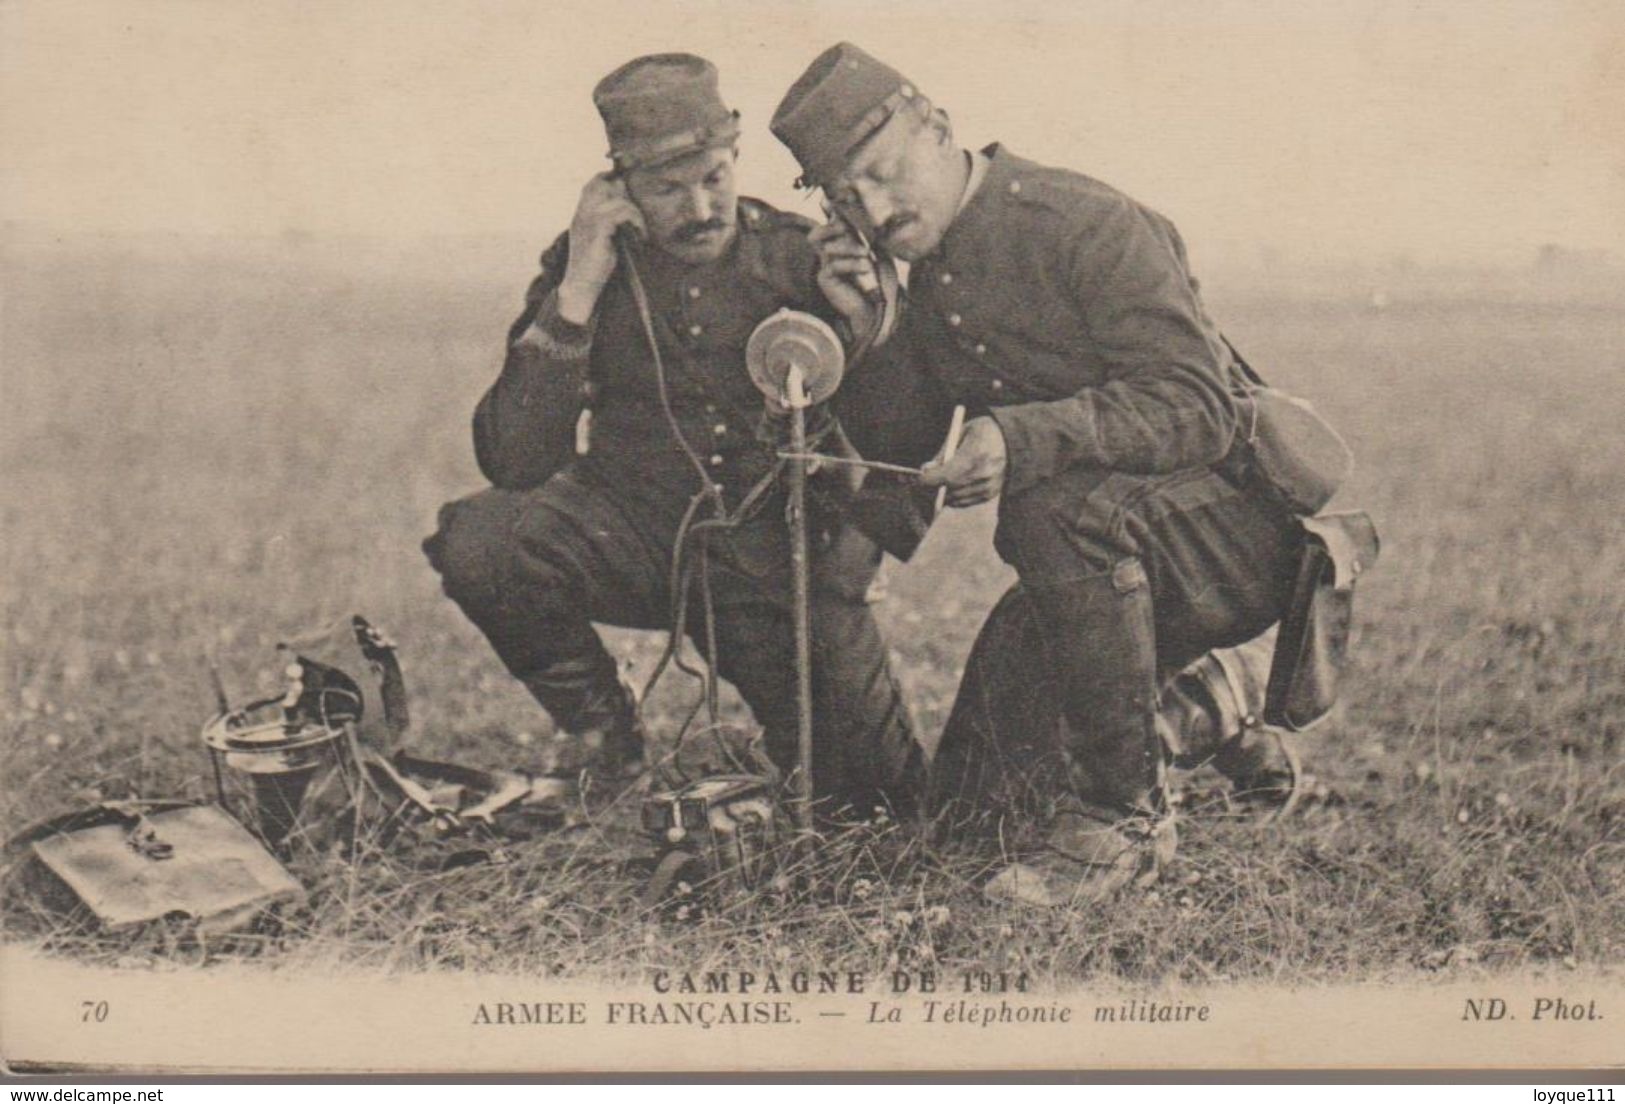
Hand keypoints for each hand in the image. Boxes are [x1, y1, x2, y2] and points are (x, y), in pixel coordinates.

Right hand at [558, 173, 645, 322]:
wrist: (582, 286)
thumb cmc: (595, 265)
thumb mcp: (601, 237)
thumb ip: (609, 221)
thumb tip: (629, 204)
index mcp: (582, 213)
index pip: (594, 183)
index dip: (611, 180)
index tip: (628, 193)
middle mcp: (582, 213)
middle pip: (604, 184)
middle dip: (624, 194)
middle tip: (635, 216)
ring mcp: (588, 220)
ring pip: (618, 200)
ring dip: (635, 214)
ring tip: (640, 231)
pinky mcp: (597, 231)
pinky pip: (621, 213)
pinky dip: (635, 222)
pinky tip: (639, 237)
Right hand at [810, 219, 879, 339]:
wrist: (873, 307)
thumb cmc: (876, 279)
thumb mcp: (875, 253)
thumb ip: (868, 237)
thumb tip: (867, 219)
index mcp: (838, 246)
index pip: (828, 226)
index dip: (827, 213)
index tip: (830, 201)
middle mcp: (827, 256)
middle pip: (815, 235)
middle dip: (830, 228)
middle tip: (847, 229)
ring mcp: (824, 267)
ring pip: (826, 248)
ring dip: (848, 247)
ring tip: (866, 253)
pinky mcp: (825, 280)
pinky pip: (834, 266)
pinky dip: (852, 264)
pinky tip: (866, 267)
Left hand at [919, 416, 1006, 506]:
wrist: (1014, 439)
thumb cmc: (983, 432)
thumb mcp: (961, 432)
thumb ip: (943, 452)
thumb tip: (926, 469)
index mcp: (975, 454)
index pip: (945, 476)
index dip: (928, 479)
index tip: (919, 477)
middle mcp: (983, 473)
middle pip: (949, 489)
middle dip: (934, 485)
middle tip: (929, 478)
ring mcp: (989, 486)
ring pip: (956, 498)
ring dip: (945, 491)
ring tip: (946, 477)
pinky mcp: (991, 493)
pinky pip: (966, 501)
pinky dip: (957, 495)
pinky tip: (959, 482)